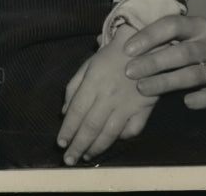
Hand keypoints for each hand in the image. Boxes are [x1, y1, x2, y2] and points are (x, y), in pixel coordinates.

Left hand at [57, 24, 155, 164]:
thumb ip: (74, 87)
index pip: (76, 112)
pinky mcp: (144, 108)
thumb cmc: (112, 54)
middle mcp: (109, 96)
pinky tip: (112, 142)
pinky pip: (133, 129)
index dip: (67, 130)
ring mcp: (128, 104)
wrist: (145, 44)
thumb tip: (64, 112)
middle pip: (90, 126)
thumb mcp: (88, 64)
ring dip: (96, 147)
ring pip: (110, 132)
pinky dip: (122, 138)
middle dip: (78, 146)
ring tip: (86, 156)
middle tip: (69, 161)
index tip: (60, 144)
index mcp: (93, 83)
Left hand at [123, 14, 205, 109]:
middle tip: (129, 72)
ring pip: (195, 73)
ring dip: (167, 81)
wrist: (203, 78)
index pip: (172, 24)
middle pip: (183, 51)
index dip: (149, 35)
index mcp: (195, 26)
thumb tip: (104, 37)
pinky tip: (186, 102)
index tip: (127, 49)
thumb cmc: (170, 55)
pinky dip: (203, 98)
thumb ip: (138, 38)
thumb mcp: (158, 42)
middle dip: (153, 62)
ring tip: (143, 88)